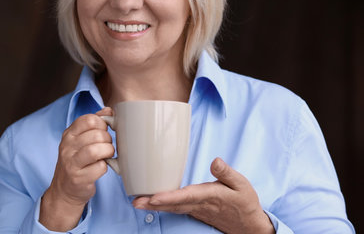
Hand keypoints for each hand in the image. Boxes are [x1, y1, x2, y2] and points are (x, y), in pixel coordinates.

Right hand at [40, 107, 114, 230]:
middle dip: (108, 140)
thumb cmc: (76, 161)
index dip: (102, 124)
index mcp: (69, 134)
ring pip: (97, 150)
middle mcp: (67, 147)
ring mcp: (71, 163)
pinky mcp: (78, 178)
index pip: (89, 119)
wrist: (64, 189)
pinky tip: (101, 168)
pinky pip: (100, 167)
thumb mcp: (80, 140)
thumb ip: (93, 124)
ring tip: (107, 155)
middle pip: (96, 134)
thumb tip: (108, 110)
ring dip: (108, 152)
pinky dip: (105, 167)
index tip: (103, 131)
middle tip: (106, 146)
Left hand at [133, 158, 274, 233]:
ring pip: (172, 208)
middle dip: (154, 203)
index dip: (169, 197)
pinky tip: (150, 203)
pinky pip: (175, 209)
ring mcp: (196, 210)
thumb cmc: (244, 202)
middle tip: (135, 202)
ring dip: (154, 206)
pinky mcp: (194, 211)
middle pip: (174, 204)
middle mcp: (200, 205)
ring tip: (136, 203)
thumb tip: (215, 161)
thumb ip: (226, 173)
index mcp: (210, 196)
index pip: (187, 196)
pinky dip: (162, 207)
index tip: (154, 197)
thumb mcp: (241, 184)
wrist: (249, 225)